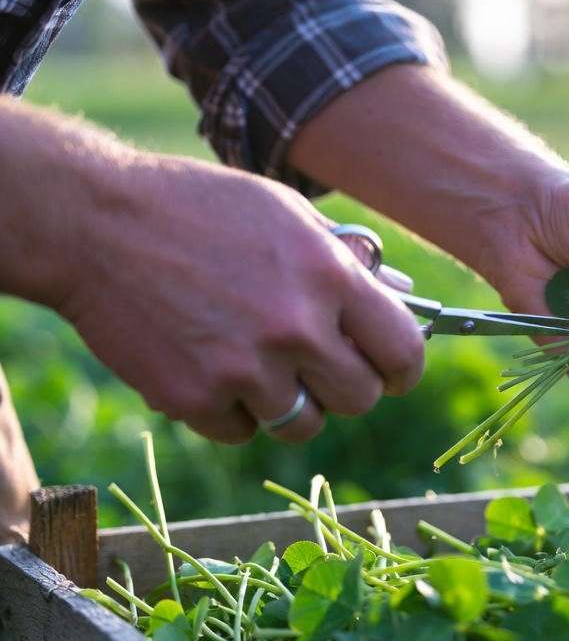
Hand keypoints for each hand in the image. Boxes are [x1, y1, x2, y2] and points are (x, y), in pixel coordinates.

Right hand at [53, 155, 424, 442]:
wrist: (93, 222)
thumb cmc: (199, 208)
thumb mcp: (287, 214)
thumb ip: (347, 262)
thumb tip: (404, 298)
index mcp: (330, 276)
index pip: (403, 352)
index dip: (401, 368)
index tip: (390, 371)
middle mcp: (295, 327)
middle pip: (360, 398)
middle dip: (345, 386)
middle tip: (318, 365)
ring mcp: (243, 369)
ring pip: (301, 424)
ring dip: (288, 402)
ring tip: (256, 361)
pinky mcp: (194, 398)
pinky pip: (242, 432)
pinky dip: (232, 410)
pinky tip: (210, 365)